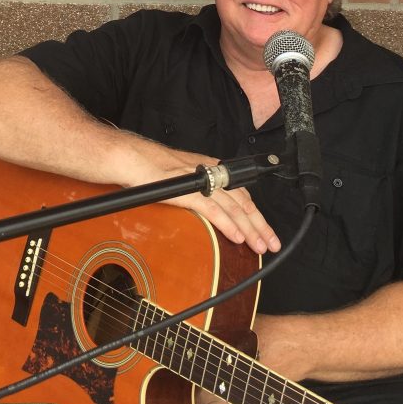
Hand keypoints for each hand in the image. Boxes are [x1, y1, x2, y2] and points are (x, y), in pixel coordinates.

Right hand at [122, 143, 280, 255]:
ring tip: (260, 245)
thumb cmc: (148, 168)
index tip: (264, 231)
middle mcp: (209, 173)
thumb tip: (205, 210)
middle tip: (272, 243)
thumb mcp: (180, 177)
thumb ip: (196, 190)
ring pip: (232, 207)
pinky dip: (228, 224)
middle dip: (260, 224)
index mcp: (209, 169)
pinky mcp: (187, 190)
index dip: (254, 214)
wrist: (130, 157)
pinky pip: (213, 210)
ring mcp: (199, 182)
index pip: (240, 193)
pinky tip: (238, 237)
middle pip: (242, 201)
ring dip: (249, 229)